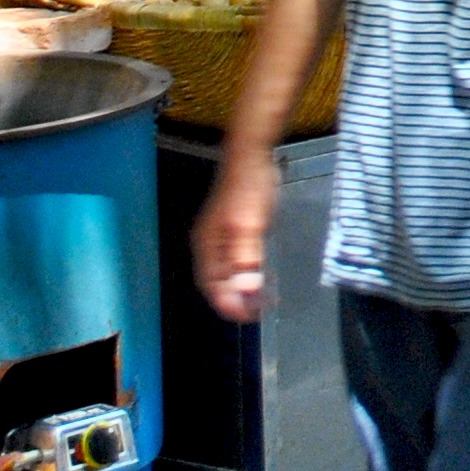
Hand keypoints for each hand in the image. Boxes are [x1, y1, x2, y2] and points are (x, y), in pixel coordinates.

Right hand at [193, 146, 276, 324]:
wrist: (251, 154)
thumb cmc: (249, 188)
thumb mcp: (249, 224)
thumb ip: (245, 257)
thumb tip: (244, 291)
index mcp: (206, 246)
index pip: (212, 287)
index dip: (230, 305)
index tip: (251, 316)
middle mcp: (208, 245)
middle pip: (217, 282)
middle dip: (235, 300)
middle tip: (258, 311)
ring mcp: (219, 236)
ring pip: (226, 272)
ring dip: (241, 288)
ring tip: (263, 299)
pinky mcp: (232, 229)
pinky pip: (235, 260)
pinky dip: (246, 273)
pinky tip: (262, 275)